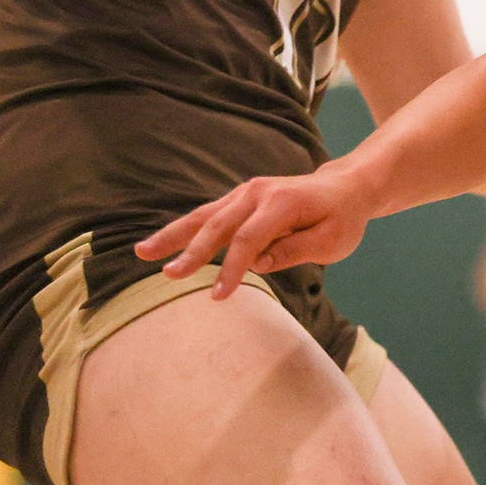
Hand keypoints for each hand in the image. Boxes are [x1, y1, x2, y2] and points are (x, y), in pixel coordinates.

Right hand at [135, 167, 375, 298]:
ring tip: (142, 253)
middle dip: (192, 252)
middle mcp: (259, 193)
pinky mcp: (239, 199)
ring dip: (173, 236)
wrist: (344, 188)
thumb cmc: (341, 219)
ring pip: (204, 216)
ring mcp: (246, 193)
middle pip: (219, 225)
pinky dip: (183, 230)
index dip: (233, 268)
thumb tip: (257, 263)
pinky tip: (160, 245)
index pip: (250, 239)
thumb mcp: (332, 241)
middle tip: (168, 275)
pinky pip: (208, 215)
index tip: (218, 296)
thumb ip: (295, 251)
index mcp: (283, 203)